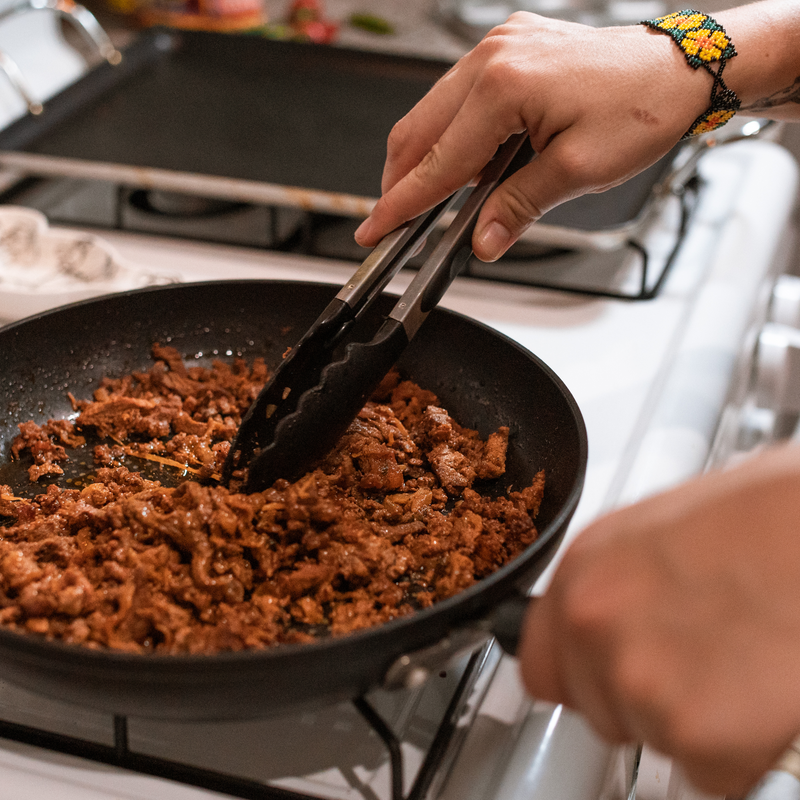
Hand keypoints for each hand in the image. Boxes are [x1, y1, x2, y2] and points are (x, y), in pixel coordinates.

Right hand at [354, 12, 709, 260]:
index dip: (401, 202)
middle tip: (391, 221)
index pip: (436, 161)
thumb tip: (482, 240)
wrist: (679, 69)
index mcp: (505, 85)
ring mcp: (498, 47)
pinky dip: (451, 135)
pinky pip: (458, 96)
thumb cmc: (642, 108)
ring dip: (425, 158)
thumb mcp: (577, 172)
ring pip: (432, 111)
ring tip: (429, 201)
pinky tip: (464, 165)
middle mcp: (493, 57)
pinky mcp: (508, 50)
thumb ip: (518, 206)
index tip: (373, 228)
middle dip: (400, 180)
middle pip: (418, 129)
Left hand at [518, 444, 799, 796]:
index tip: (602, 679)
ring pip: (655, 740)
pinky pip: (712, 771)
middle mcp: (597, 625)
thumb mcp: (668, 530)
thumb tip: (611, 615)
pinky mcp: (701, 738)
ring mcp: (641, 684)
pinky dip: (743, 752)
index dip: (579, 676)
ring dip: (696, 721)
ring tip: (745, 660)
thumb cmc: (774, 516)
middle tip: (704, 659)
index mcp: (585, 570)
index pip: (539, 664)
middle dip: (644, 699)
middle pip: (597, 709)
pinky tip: (767, 692)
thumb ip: (621, 583)